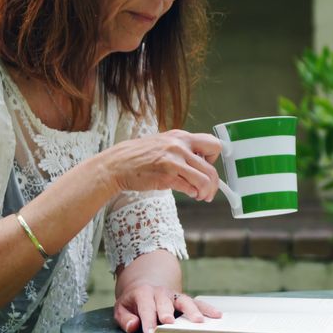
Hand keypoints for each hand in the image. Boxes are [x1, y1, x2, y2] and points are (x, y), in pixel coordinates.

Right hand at [101, 130, 221, 200]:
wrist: (118, 164)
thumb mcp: (165, 142)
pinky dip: (193, 193)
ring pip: (204, 180)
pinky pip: (189, 188)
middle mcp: (180, 146)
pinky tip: (189, 194)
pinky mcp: (166, 176)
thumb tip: (202, 162)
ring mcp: (173, 161)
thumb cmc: (141, 155)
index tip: (208, 168)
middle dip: (214, 183)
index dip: (214, 159)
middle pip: (211, 167)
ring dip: (206, 192)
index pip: (213, 144)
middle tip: (211, 191)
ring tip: (201, 196)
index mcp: (181, 136)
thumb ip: (183, 149)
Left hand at [113, 284, 221, 332]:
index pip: (145, 307)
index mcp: (143, 293)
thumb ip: (124, 318)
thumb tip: (133, 325)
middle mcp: (160, 292)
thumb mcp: (121, 307)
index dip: (147, 320)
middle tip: (170, 323)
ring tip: (199, 321)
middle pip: (165, 302)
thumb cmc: (133, 301)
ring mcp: (174, 295)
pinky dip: (207, 308)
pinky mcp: (184, 299)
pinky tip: (217, 315)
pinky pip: (197, 302)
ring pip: (184, 301)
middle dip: (167, 312)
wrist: (145, 285)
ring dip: (191, 310)